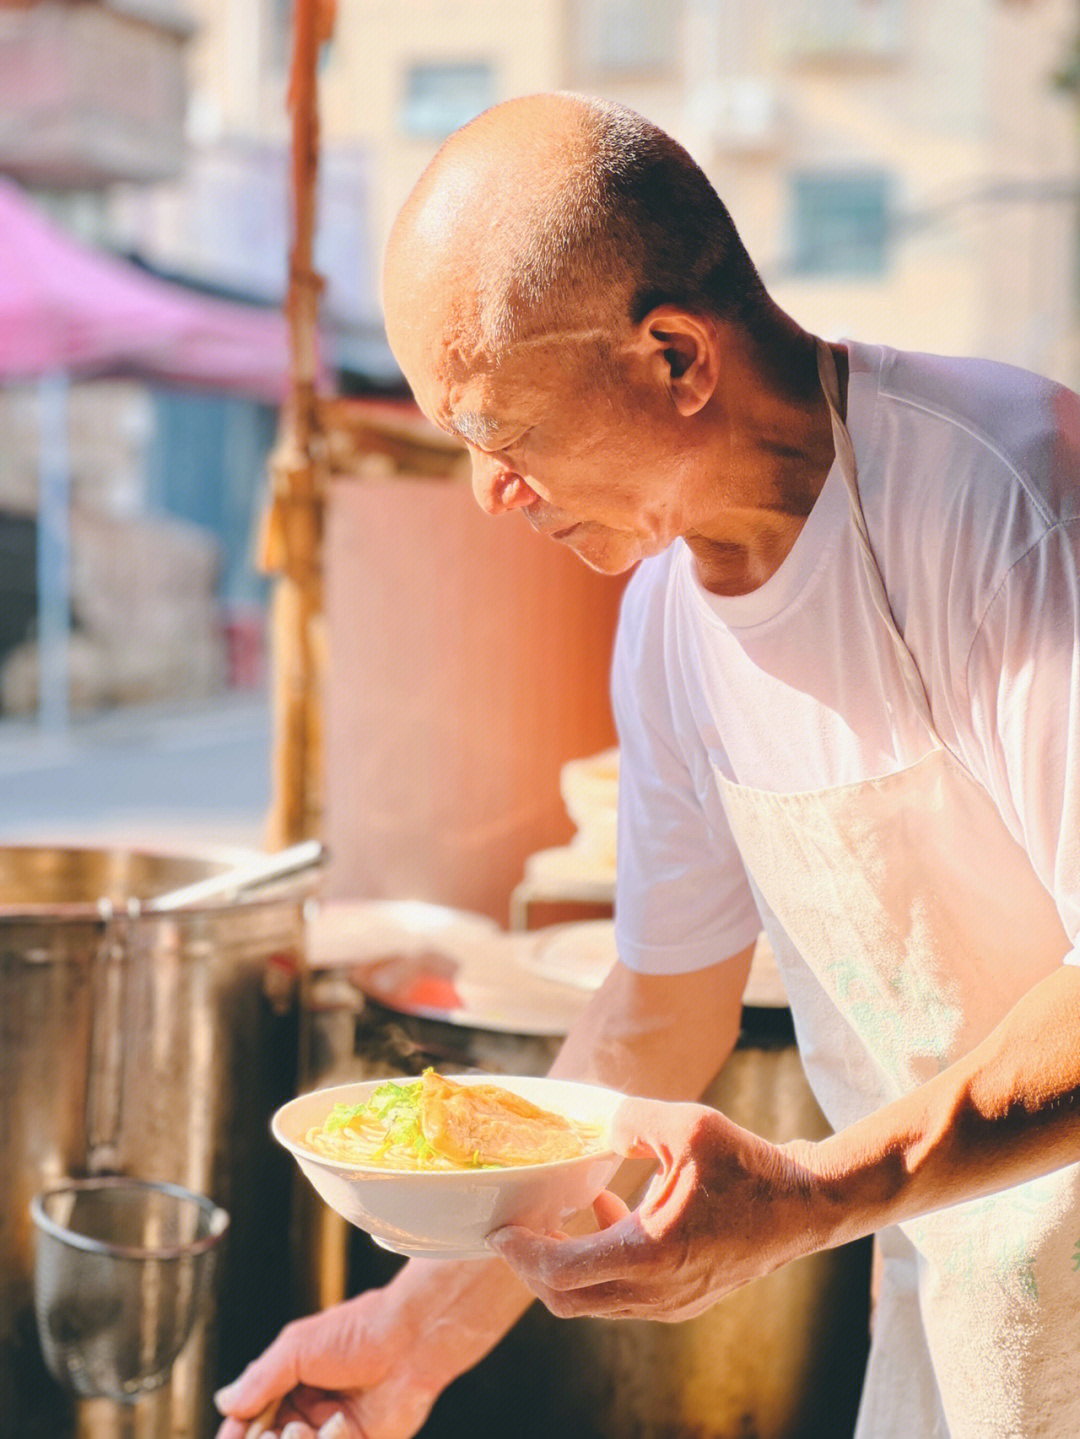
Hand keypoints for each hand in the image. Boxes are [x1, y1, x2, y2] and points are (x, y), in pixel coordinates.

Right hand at [213, 1287, 436, 1438]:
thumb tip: (225, 1401)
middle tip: (269, 1437)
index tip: (229, 1438)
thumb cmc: (359, 1330)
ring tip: (300, 1432)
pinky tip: (338, 1426)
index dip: (237, 1431)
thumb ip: (260, 1378)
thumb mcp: (297, 1347)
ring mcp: (333, 1427)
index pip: (252, 1415)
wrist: (411, 1339)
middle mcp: (310, 1405)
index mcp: (292, 1378)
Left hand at [489, 1096, 822, 1321]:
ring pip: (592, 1300)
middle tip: (515, 1226)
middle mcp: (656, 1290)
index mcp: (651, 1253)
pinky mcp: (680, 1299)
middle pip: (567, 1298)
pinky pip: (620, 1292)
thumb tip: (592, 1119)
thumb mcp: (688, 1125)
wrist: (805, 1207)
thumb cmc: (750, 1166)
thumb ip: (630, 1117)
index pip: (562, 1271)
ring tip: (556, 1210)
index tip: (499, 1229)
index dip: (521, 1253)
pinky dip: (597, 1259)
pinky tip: (606, 1205)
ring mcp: (669, 1303)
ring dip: (564, 1262)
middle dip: (531, 1266)